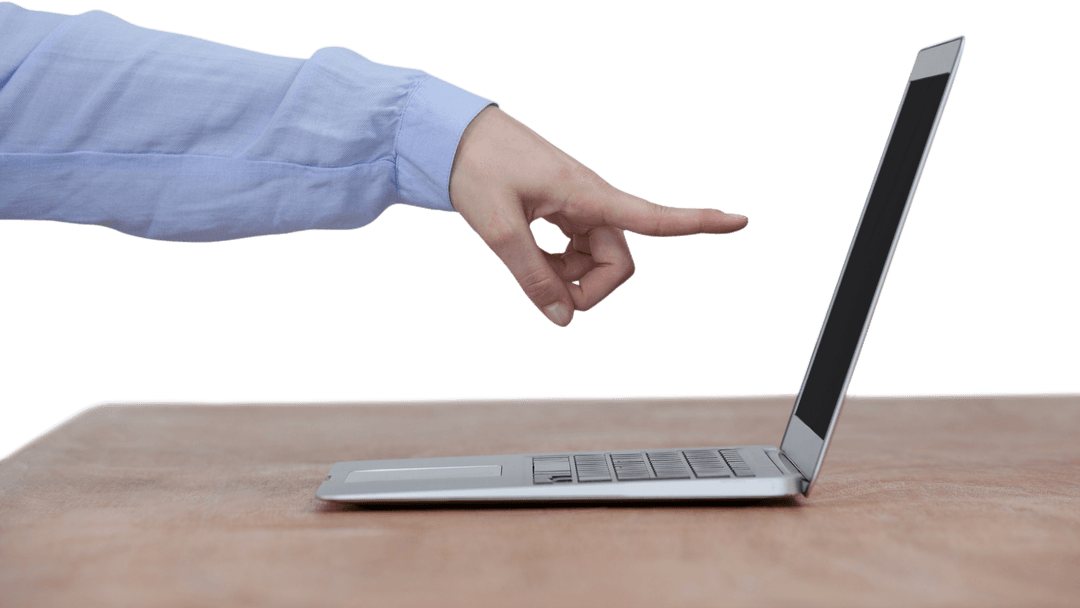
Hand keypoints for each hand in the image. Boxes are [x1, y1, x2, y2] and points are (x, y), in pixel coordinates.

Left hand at [448, 106, 748, 326]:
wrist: (455, 136)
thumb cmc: (477, 170)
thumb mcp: (498, 229)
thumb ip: (532, 277)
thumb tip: (564, 320)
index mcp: (588, 195)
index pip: (654, 216)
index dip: (699, 223)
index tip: (742, 220)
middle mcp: (593, 202)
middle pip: (618, 263)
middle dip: (590, 290)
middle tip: (546, 295)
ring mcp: (580, 208)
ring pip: (597, 262)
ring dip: (569, 279)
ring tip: (528, 269)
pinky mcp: (565, 213)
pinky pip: (577, 252)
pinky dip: (558, 267)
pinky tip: (531, 261)